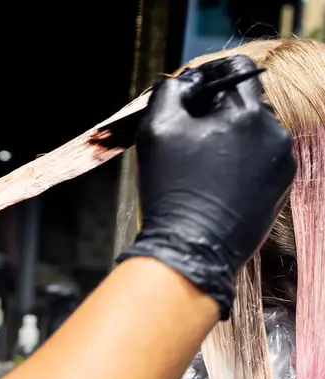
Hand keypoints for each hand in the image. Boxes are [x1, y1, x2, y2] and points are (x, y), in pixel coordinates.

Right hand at [118, 55, 295, 318]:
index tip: (190, 91)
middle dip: (216, 110)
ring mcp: (281, 165)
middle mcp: (275, 135)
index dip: (208, 75)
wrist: (191, 248)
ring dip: (228, 136)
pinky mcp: (279, 190)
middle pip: (245, 103)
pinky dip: (238, 162)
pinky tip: (214, 181)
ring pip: (253, 132)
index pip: (236, 70)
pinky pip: (259, 160)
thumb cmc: (171, 189)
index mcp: (248, 114)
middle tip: (187, 132)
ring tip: (199, 163)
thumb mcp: (157, 127)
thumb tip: (188, 82)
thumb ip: (172, 90)